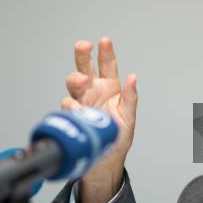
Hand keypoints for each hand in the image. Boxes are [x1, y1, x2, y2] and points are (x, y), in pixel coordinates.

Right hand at [61, 37, 137, 202]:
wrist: (104, 161)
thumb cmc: (117, 138)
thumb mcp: (129, 117)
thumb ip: (130, 97)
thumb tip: (133, 77)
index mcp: (110, 88)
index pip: (107, 65)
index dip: (105, 52)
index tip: (104, 41)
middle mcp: (93, 91)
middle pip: (85, 67)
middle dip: (83, 55)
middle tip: (83, 46)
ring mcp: (81, 102)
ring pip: (73, 83)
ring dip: (76, 79)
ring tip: (83, 81)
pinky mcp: (73, 115)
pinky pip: (68, 105)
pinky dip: (72, 104)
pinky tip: (78, 107)